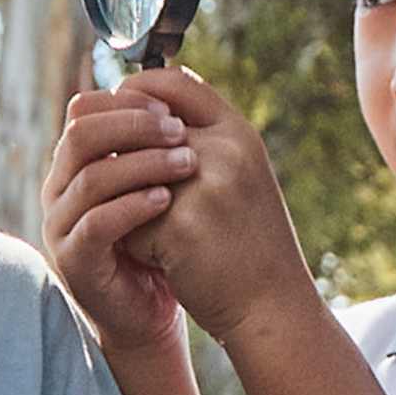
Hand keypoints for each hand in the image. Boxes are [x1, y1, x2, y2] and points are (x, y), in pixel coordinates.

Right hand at [42, 84, 192, 353]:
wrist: (149, 315)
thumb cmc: (157, 248)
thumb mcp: (156, 187)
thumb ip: (153, 146)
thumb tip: (178, 83)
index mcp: (75, 164)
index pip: (83, 111)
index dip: (126, 103)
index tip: (173, 108)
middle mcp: (59, 189)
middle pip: (82, 135)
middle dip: (134, 126)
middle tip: (180, 131)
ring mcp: (61, 226)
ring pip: (91, 177)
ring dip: (142, 164)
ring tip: (187, 165)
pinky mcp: (74, 261)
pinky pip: (96, 223)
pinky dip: (133, 207)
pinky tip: (166, 201)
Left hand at [49, 66, 317, 348]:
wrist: (274, 312)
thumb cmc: (252, 250)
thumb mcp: (241, 181)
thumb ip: (201, 144)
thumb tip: (135, 110)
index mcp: (240, 134)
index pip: (173, 82)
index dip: (136, 95)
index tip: (123, 122)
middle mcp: (225, 151)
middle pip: (138, 124)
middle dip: (120, 152)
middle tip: (123, 184)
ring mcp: (203, 186)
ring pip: (128, 175)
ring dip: (129, 203)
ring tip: (155, 231)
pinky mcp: (181, 226)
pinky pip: (130, 223)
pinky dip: (138, 246)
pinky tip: (167, 265)